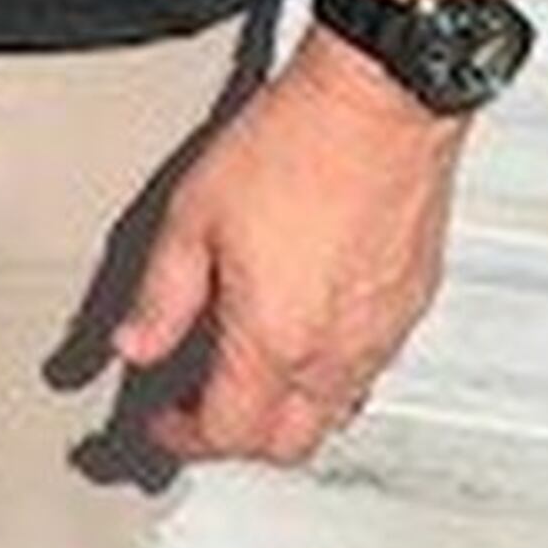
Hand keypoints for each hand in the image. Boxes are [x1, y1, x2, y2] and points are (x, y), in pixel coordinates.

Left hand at [107, 34, 464, 466]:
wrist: (378, 103)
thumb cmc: (294, 145)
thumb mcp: (193, 218)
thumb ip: (162, 297)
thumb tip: (134, 344)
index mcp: (276, 339)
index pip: (229, 433)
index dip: (186, 437)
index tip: (164, 420)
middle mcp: (338, 351)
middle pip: (289, 444)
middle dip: (239, 440)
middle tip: (200, 410)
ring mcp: (384, 332)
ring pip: (335, 413)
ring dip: (287, 411)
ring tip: (247, 373)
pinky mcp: (413, 304)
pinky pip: (369, 370)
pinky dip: (330, 376)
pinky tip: (303, 334)